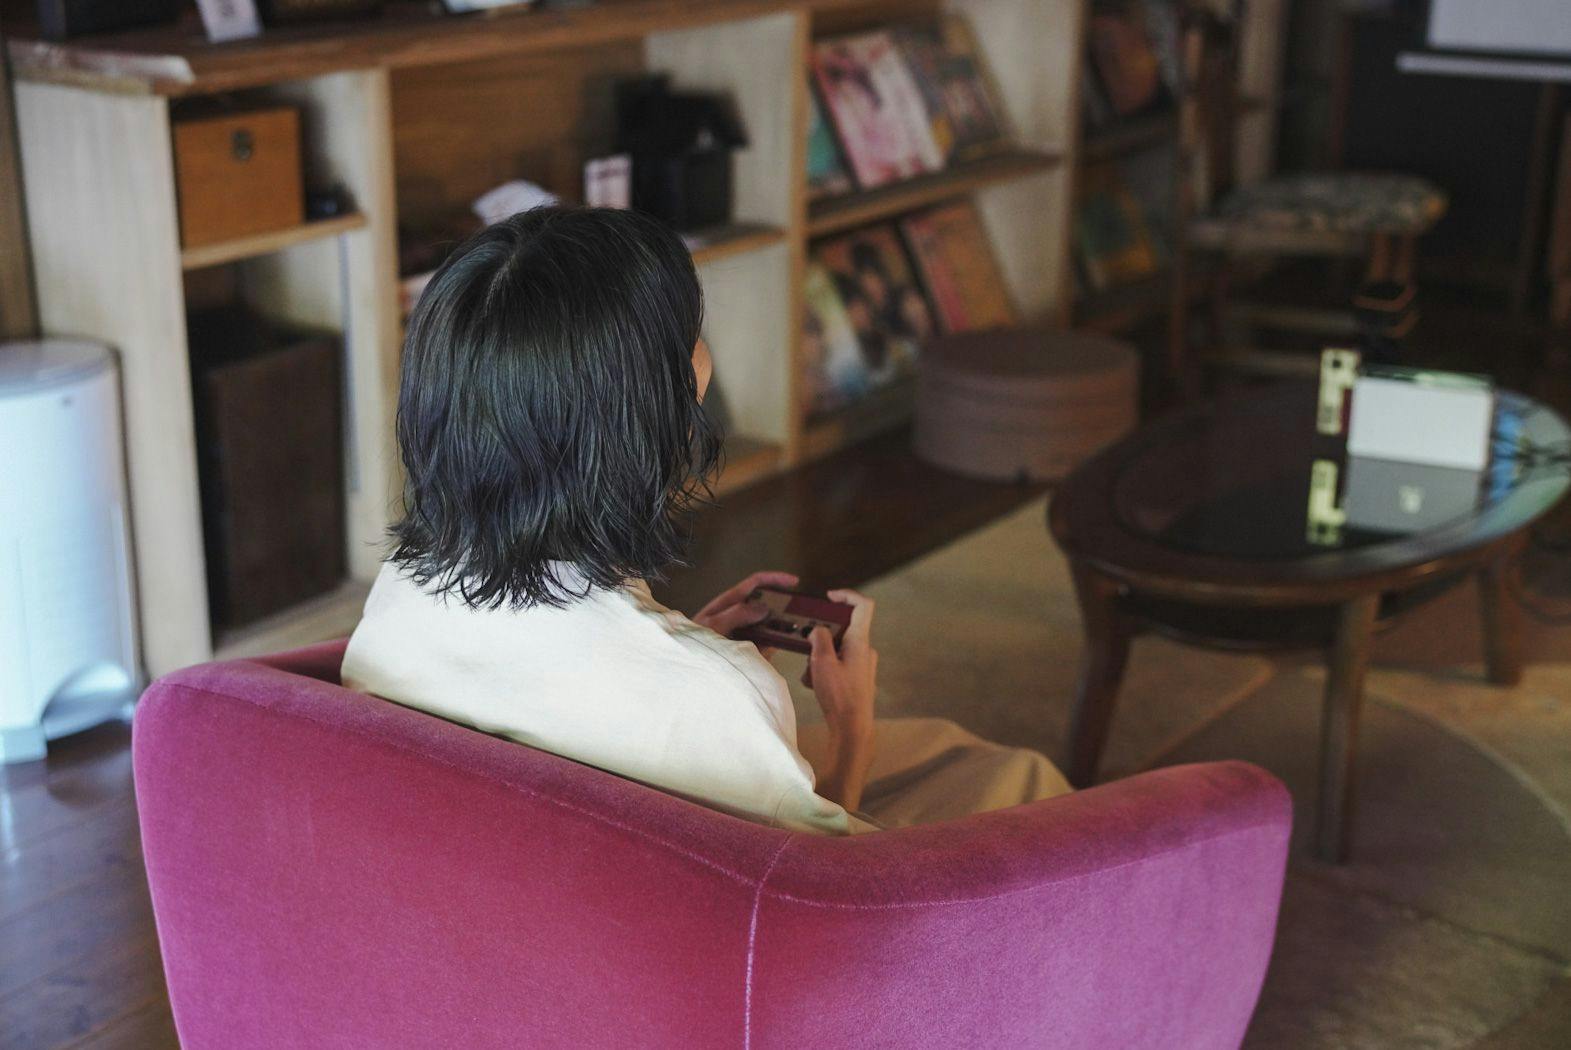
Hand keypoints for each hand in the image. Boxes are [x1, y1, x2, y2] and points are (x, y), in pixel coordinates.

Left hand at [692, 571, 799, 648]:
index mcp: (730, 602)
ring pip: (769, 626)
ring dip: (781, 628)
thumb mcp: (712, 626)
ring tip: (795, 633)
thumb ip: (736, 614)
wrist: (685, 669)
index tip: (795, 582)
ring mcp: (744, 632)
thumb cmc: (692, 643)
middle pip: (766, 604)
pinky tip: (780, 648)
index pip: (755, 583)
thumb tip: (764, 607)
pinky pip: (766, 645)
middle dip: (783, 607)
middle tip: (800, 615)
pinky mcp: (747, 649)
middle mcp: (739, 615)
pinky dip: (775, 645)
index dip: (775, 579)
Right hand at [805, 589, 877, 811]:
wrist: (852, 729)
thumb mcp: (822, 663)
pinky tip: (816, 686)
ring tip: (811, 676)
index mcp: (860, 641)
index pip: (863, 606)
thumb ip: (818, 640)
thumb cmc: (839, 697)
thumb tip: (817, 630)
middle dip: (820, 638)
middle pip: (842, 630)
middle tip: (808, 650)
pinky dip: (825, 670)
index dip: (846, 596)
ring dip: (819, 658)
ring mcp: (862, 665)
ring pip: (836, 649)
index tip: (829, 597)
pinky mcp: (857, 678)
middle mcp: (865, 650)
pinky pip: (838, 665)